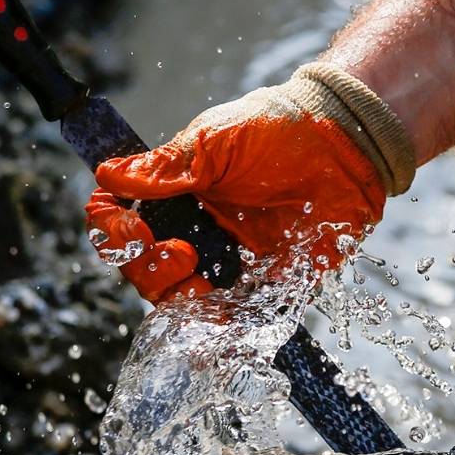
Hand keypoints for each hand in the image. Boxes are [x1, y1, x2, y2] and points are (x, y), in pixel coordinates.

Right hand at [83, 63, 413, 302]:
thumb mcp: (214, 141)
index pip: (122, 222)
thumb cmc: (279, 129)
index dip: (113, 233)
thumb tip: (109, 177)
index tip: (136, 232)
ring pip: (184, 301)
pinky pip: (238, 317)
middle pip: (146, 271)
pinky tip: (224, 316)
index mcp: (177, 195)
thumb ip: (165, 168)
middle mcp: (199, 230)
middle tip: (181, 254)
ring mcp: (232, 259)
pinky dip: (223, 325)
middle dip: (149, 272)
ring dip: (180, 301)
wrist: (344, 144)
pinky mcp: (270, 282)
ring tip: (202, 285)